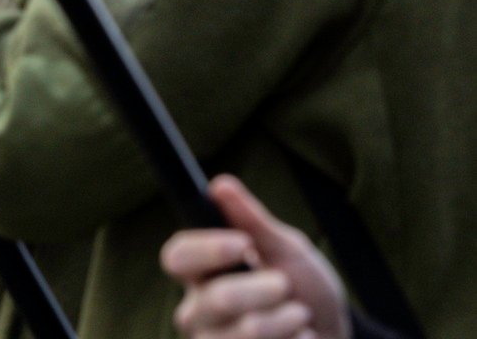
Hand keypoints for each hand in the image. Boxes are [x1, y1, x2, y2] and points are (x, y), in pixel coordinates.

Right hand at [162, 176, 348, 338]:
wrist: (332, 336)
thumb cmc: (305, 290)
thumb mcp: (288, 250)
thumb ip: (254, 222)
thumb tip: (219, 184)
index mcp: (201, 273)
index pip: (176, 257)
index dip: (206, 250)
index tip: (244, 244)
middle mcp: (198, 310)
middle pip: (217, 299)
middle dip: (265, 291)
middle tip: (286, 286)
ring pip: (245, 333)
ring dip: (286, 321)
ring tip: (300, 317)